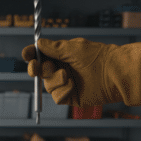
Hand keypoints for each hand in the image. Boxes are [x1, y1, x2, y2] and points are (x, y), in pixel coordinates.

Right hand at [21, 38, 140, 106]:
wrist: (114, 74)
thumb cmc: (97, 57)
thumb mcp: (73, 48)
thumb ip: (54, 48)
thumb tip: (39, 43)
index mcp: (62, 56)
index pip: (41, 55)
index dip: (32, 55)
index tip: (27, 54)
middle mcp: (62, 69)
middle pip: (40, 71)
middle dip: (36, 68)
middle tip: (36, 67)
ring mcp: (66, 83)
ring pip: (47, 85)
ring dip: (54, 80)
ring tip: (67, 76)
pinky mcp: (71, 97)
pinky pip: (57, 97)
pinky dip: (63, 91)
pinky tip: (72, 86)